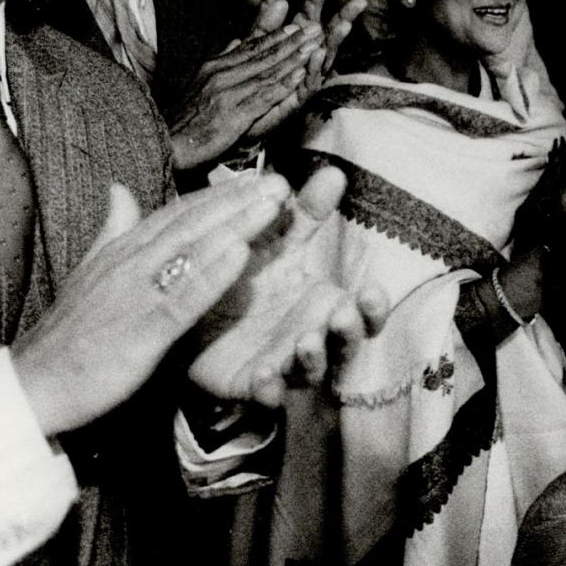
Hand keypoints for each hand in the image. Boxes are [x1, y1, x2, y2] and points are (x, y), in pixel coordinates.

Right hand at [13, 175, 292, 436]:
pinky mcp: (141, 330)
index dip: (217, 194)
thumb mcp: (89, 273)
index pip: (177, 213)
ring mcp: (136, 294)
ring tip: (272, 204)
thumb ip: (112, 230)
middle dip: (237, 200)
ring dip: (235, 225)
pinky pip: (182, 298)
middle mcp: (131, 262)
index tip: (255, 177)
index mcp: (123, 250)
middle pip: (191, 222)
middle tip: (280, 181)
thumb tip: (119, 188)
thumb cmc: (69, 334)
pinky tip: (241, 257)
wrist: (32, 385)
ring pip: (192, 250)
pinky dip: (212, 275)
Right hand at [170, 24, 322, 168]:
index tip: (297, 26)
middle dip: (292, 42)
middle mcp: (221, 75)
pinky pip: (263, 97)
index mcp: (214, 66)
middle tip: (314, 29)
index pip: (250, 47)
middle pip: (263, 55)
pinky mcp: (232, 114)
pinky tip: (300, 76)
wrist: (168, 144)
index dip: (276, 36)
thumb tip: (237, 39)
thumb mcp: (201, 83)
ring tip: (314, 47)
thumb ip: (222, 60)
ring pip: (266, 72)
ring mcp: (226, 93)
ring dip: (293, 59)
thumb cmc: (187, 118)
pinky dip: (283, 85)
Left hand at [189, 166, 388, 404]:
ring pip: (308, 370)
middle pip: (344, 344)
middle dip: (347, 331)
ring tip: (304, 339)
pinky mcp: (249, 384)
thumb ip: (306, 212)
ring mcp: (283, 364)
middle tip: (340, 313)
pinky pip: (265, 394)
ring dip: (311, 357)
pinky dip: (268, 387)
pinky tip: (263, 374)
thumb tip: (335, 172)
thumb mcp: (277, 239)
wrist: (192, 308)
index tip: (371, 291)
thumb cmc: (246, 273)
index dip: (372, 308)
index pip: (362, 313)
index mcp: (325, 305)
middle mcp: (312, 337)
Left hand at [239, 0, 368, 142]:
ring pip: (326, 57)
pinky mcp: (300, 97)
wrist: (240, 115)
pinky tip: (319, 52)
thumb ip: (265, 23)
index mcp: (297, 43)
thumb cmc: (253, 81)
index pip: (310, 15)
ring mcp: (306, 78)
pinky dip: (315, 66)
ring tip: (344, 25)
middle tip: (359, 2)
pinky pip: (311, 80)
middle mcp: (307, 59)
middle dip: (344, 18)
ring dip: (335, 41)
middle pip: (328, 34)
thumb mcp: (257, 47)